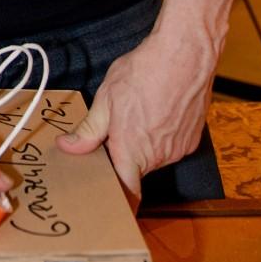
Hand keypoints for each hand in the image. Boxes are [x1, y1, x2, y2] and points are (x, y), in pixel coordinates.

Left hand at [56, 25, 214, 199]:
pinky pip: (171, 145)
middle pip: (137, 168)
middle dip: (124, 156)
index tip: (112, 206)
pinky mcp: (193, 138)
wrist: (185, 54)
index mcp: (133, 151)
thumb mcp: (106, 99)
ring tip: (138, 114)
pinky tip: (156, 111)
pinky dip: (161, 135)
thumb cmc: (145, 73)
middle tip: (112, 133)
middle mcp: (159, 156)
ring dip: (143, 144)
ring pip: (153, 156)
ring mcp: (179, 148)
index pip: (128, 192)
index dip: (120, 202)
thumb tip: (68, 147)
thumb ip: (89, 130)